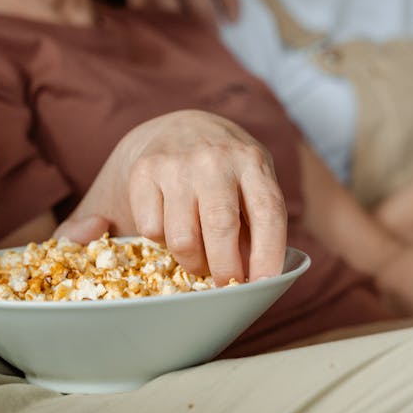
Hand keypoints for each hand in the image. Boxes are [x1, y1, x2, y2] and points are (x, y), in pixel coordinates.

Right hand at [56, 110, 286, 284]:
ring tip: (198, 257)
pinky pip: (151, 229)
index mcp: (252, 161)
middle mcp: (215, 159)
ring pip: (182, 239)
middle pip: (221, 229)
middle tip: (224, 284)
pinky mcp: (144, 172)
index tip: (263, 284)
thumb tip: (254, 276)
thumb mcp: (250, 181)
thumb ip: (255, 222)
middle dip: (225, 269)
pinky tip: (170, 227)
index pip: (267, 213)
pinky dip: (160, 240)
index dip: (268, 254)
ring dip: (191, 261)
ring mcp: (177, 164)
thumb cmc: (223, 169)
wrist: (177, 127)